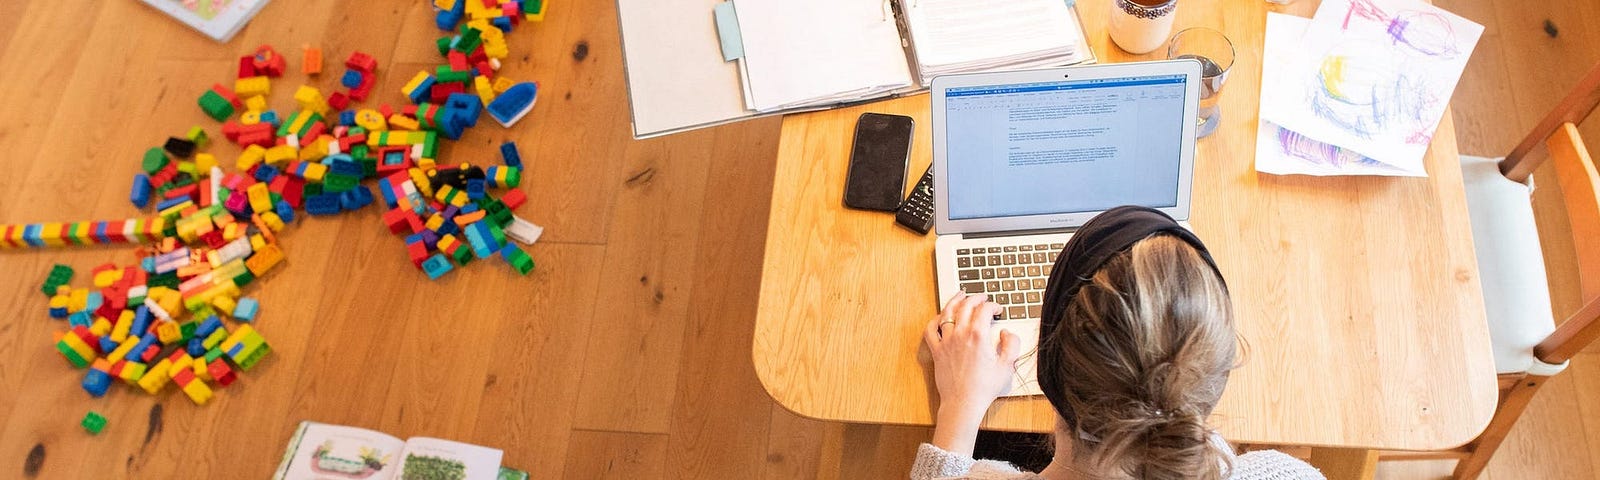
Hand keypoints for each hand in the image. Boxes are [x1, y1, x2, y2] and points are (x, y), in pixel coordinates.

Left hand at [924, 292, 1022, 453]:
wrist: (963, 403)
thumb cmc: (984, 388)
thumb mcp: (1007, 366)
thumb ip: (1012, 344)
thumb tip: (1006, 332)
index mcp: (979, 336)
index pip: (985, 310)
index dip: (993, 305)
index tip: (997, 309)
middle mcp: (961, 335)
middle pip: (966, 306)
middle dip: (976, 298)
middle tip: (982, 297)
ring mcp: (946, 341)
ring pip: (947, 313)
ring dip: (955, 301)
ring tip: (961, 295)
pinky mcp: (937, 351)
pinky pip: (931, 330)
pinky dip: (934, 320)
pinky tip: (940, 316)